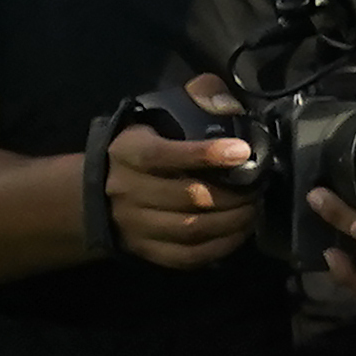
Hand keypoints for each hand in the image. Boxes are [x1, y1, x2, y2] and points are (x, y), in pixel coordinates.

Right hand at [105, 75, 260, 269]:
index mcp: (130, 153)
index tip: (242, 151)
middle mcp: (128, 191)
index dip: (205, 154)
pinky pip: (188, 256)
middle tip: (258, 188)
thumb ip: (194, 99)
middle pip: (188, 197)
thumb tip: (227, 101)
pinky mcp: (146, 251)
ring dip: (233, 221)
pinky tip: (240, 232)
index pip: (165, 156)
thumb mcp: (156, 118)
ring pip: (191, 229)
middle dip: (233, 194)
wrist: (96, 193)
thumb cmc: (142, 148)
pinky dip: (220, 247)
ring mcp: (136, 225)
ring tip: (253, 208)